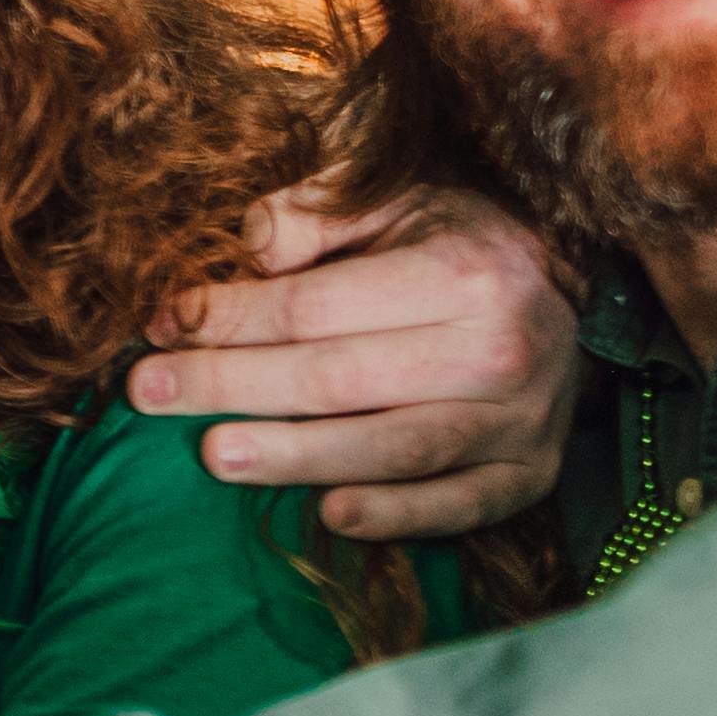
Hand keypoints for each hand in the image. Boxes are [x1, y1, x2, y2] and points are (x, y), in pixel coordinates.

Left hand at [133, 177, 577, 538]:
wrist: (568, 296)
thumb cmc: (454, 243)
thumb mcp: (394, 198)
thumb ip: (316, 213)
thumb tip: (251, 248)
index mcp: (466, 270)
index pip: (319, 307)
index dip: (231, 318)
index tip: (164, 324)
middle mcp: (501, 347)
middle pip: (341, 379)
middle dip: (233, 385)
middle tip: (148, 392)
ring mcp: (521, 419)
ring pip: (393, 449)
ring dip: (298, 457)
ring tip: (216, 456)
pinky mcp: (530, 473)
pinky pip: (459, 505)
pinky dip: (397, 516)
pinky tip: (331, 514)